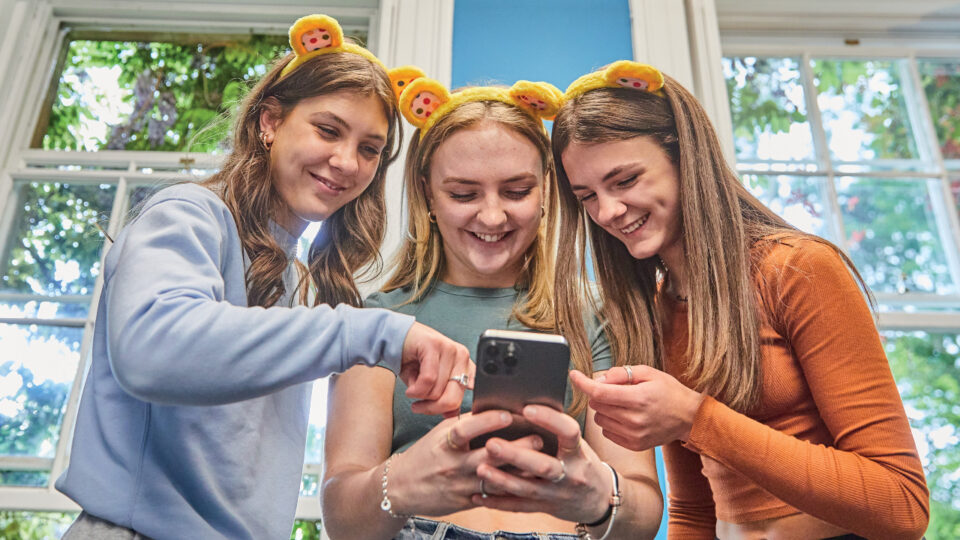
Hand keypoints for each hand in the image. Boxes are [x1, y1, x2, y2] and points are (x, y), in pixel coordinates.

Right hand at [388, 411, 540, 516]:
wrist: (400, 488)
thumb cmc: (426, 455)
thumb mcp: (439, 435)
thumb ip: (464, 425)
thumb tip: (494, 409)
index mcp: (444, 443)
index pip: (465, 430)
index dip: (487, 421)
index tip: (507, 414)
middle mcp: (452, 464)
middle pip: (488, 456)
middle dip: (515, 448)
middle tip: (538, 437)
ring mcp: (460, 486)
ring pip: (495, 479)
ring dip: (520, 471)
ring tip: (541, 461)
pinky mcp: (466, 502)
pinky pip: (492, 497)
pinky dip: (510, 490)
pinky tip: (529, 484)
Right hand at [400, 322, 474, 414]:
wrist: (395, 338)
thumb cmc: (414, 362)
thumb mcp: (431, 383)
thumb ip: (443, 397)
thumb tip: (451, 414)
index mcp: (465, 366)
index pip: (467, 396)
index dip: (450, 408)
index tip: (437, 410)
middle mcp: (462, 356)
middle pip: (453, 398)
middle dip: (432, 408)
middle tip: (418, 407)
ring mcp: (449, 349)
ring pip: (438, 391)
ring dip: (420, 397)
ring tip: (413, 388)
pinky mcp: (434, 346)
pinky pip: (428, 379)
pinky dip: (415, 390)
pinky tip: (410, 388)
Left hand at [472, 405, 612, 524]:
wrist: (600, 499)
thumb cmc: (582, 462)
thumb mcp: (578, 446)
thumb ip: (557, 431)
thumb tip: (526, 406)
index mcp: (578, 453)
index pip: (569, 433)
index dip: (549, 420)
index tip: (527, 409)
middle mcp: (570, 475)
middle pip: (543, 466)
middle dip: (516, 455)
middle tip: (491, 444)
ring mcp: (557, 494)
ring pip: (527, 488)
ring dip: (502, 480)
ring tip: (480, 468)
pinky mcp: (545, 508)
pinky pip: (519, 507)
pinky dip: (498, 502)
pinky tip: (479, 496)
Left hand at [570, 365, 703, 450]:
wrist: (689, 418)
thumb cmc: (669, 391)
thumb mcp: (649, 373)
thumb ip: (621, 373)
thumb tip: (598, 379)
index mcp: (638, 398)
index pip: (599, 392)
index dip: (583, 383)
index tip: (573, 375)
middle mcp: (634, 419)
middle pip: (597, 405)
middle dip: (599, 394)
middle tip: (615, 390)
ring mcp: (634, 435)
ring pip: (599, 419)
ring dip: (604, 409)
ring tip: (623, 404)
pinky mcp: (634, 445)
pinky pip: (607, 432)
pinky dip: (611, 422)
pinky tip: (626, 417)